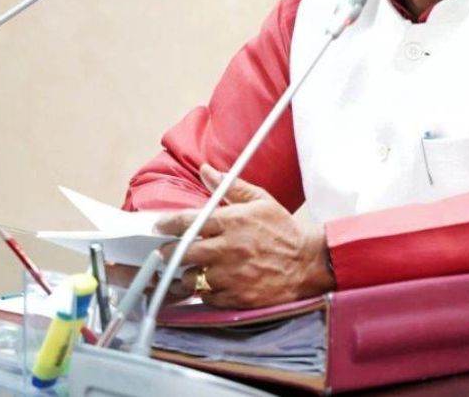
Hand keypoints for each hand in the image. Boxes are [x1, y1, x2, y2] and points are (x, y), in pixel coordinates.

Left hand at [154, 164, 335, 308]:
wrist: (308, 263)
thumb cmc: (284, 230)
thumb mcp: (261, 201)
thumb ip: (230, 186)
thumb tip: (206, 171)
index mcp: (233, 222)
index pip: (188, 221)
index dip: (168, 224)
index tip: (160, 227)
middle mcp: (229, 248)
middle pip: (182, 253)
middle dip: (169, 253)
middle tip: (167, 252)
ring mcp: (232, 275)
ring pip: (191, 278)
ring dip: (187, 274)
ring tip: (191, 270)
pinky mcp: (237, 297)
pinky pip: (207, 297)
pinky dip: (205, 291)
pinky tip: (210, 284)